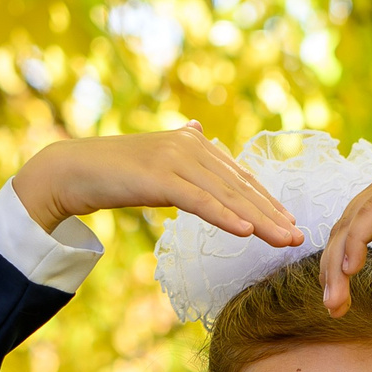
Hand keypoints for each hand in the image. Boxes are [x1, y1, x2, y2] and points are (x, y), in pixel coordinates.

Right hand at [11, 125, 303, 246]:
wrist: (72, 170)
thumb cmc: (115, 172)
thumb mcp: (157, 161)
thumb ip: (182, 153)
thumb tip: (200, 131)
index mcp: (194, 144)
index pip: (239, 177)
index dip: (266, 201)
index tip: (290, 223)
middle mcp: (190, 146)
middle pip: (239, 187)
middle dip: (272, 214)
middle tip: (299, 237)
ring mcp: (175, 159)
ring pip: (226, 195)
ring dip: (259, 219)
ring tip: (284, 240)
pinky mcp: (159, 177)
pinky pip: (199, 201)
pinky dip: (225, 216)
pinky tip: (246, 231)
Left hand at [319, 167, 371, 314]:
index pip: (354, 227)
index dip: (340, 264)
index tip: (339, 301)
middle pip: (346, 225)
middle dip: (332, 269)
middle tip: (332, 306)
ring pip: (351, 222)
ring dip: (338, 263)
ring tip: (338, 298)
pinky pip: (368, 217)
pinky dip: (355, 243)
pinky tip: (351, 270)